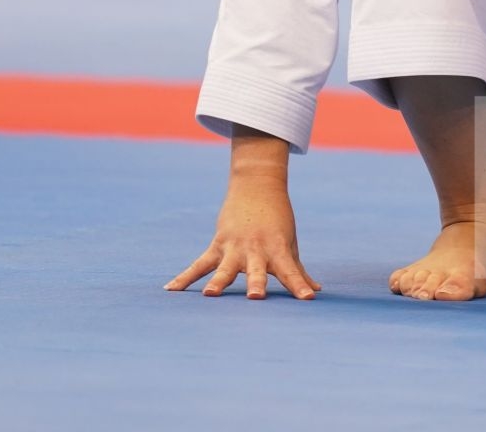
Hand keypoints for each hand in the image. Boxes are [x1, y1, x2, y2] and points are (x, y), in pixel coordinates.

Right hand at [165, 130, 320, 300]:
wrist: (257, 186)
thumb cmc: (277, 221)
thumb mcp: (289, 244)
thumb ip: (297, 270)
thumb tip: (315, 291)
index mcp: (277, 249)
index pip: (290, 271)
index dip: (299, 285)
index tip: (307, 298)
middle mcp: (256, 249)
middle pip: (256, 270)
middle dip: (255, 282)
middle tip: (255, 296)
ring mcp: (234, 247)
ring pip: (224, 267)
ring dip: (218, 281)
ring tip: (210, 295)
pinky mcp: (217, 244)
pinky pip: (199, 264)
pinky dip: (184, 277)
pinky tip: (170, 290)